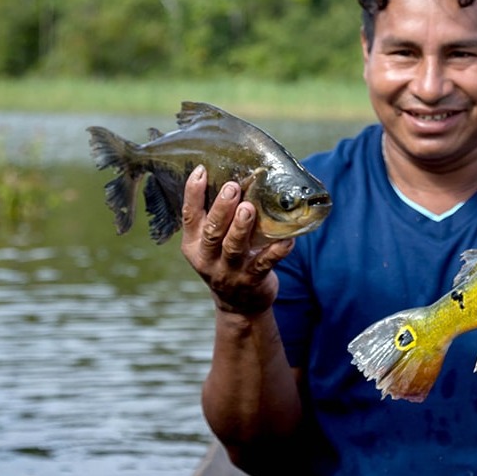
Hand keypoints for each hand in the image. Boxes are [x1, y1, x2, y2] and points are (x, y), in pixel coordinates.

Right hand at [180, 165, 293, 314]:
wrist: (238, 305)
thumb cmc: (226, 261)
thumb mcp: (212, 244)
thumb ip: (218, 219)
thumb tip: (236, 178)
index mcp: (194, 244)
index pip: (189, 216)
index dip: (192, 193)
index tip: (201, 170)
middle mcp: (207, 258)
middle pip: (211, 231)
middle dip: (222, 208)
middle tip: (232, 187)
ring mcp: (229, 271)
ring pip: (233, 247)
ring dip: (241, 227)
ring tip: (249, 208)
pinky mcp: (252, 280)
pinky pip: (265, 263)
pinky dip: (277, 251)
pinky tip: (288, 239)